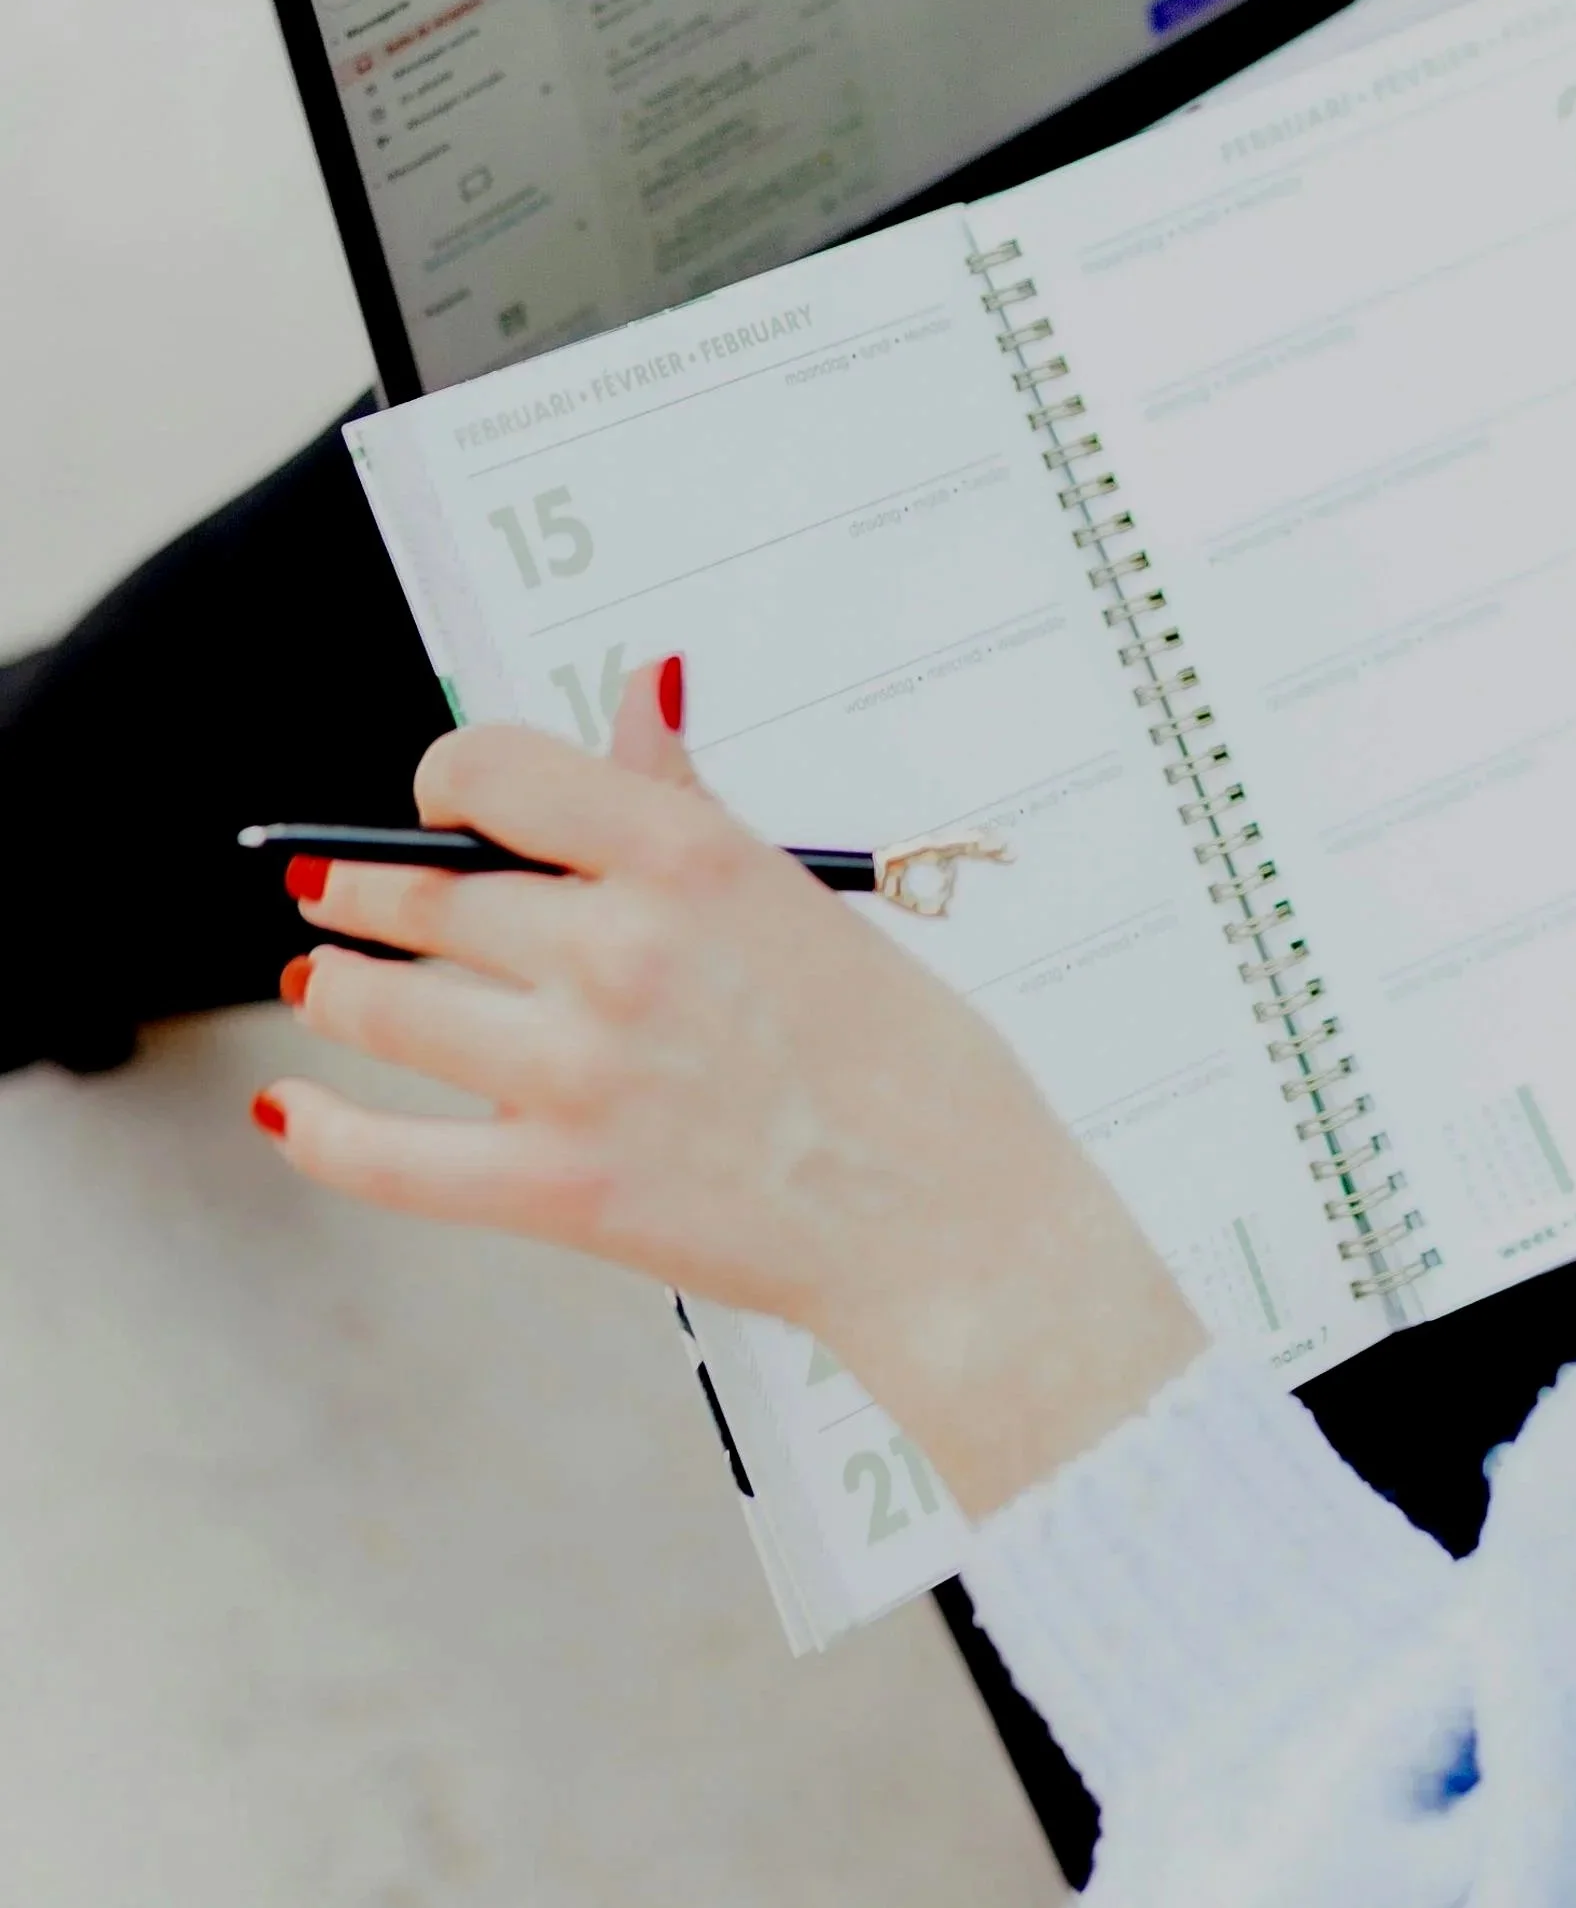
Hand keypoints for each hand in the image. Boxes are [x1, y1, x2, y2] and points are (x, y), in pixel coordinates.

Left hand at [257, 664, 1203, 1514]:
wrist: (954, 1223)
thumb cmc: (899, 1054)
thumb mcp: (800, 894)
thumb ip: (682, 797)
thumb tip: (640, 684)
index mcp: (685, 856)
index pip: (490, 770)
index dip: (442, 783)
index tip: (441, 809)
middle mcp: (616, 950)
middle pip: (418, 892)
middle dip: (360, 891)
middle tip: (334, 894)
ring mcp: (578, 1074)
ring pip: (380, 1005)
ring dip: (330, 990)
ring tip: (319, 987)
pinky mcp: (559, 1193)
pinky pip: (387, 1157)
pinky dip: (321, 1132)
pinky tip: (289, 1111)